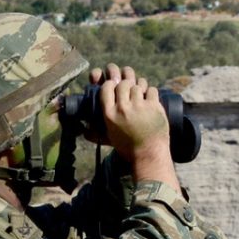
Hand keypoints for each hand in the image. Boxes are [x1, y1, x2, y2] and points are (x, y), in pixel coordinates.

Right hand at [94, 65, 180, 192]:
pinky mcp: (154, 106)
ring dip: (140, 87)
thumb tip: (84, 132)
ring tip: (141, 95)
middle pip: (123, 84)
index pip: (106, 87)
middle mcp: (123, 108)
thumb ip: (96, 132)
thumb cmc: (128, 148)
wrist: (148, 155)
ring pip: (138, 84)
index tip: (114, 87)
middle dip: (126, 85)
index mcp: (109, 114)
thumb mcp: (109, 138)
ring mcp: (139, 106)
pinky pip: (151, 90)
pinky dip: (151, 93)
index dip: (111, 84)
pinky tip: (150, 99)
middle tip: (130, 91)